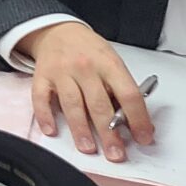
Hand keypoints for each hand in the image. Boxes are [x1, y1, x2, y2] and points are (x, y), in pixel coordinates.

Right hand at [21, 20, 154, 161]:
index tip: (143, 137)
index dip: (138, 118)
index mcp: (109, 63)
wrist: (58, 31)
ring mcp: (61, 72)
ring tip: (88, 148)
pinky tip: (52, 130)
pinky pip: (41, 98)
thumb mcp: (112, 62)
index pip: (128, 94)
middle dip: (109, 133)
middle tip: (116, 154)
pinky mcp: (42, 76)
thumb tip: (137, 122)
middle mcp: (85, 67)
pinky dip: (45, 116)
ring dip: (80, 129)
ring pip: (72, 104)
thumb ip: (122, 89)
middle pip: (99, 104)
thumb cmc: (89, 50)